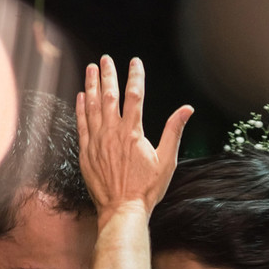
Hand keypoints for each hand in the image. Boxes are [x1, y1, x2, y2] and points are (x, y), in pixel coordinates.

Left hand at [76, 55, 192, 224]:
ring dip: (92, 85)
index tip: (135, 62)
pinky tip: (81, 96)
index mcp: (133, 132)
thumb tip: (187, 109)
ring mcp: (96, 142)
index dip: (135, 76)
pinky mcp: (86, 153)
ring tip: (90, 69)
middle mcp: (112, 133)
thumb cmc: (147, 188)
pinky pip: (82, 124)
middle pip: (109, 96)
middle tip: (105, 59)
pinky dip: (81, 108)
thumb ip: (174, 131)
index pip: (135, 95)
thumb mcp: (167, 160)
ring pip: (92, 106)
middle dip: (108, 74)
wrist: (123, 210)